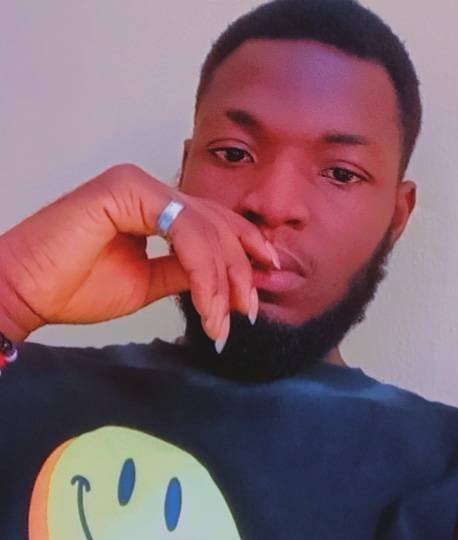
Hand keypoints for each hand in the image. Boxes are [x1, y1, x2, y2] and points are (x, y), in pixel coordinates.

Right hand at [0, 164, 279, 344]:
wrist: (25, 291)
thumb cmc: (77, 287)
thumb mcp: (149, 282)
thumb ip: (184, 271)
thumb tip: (220, 276)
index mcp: (155, 205)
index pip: (214, 222)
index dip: (246, 246)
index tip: (267, 274)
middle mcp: (151, 189)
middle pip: (218, 226)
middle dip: (239, 271)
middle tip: (247, 311)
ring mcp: (139, 185)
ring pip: (206, 231)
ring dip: (222, 280)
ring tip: (223, 321)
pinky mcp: (126, 190)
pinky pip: (184, 230)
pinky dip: (202, 269)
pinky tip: (207, 303)